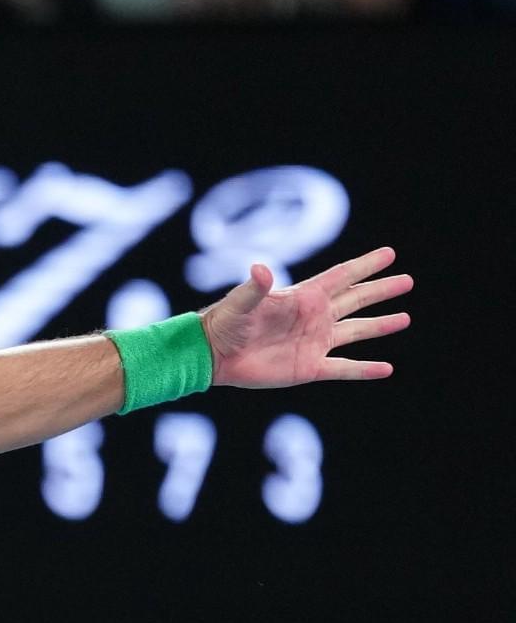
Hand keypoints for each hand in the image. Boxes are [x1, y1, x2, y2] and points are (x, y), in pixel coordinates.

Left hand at [200, 246, 411, 387]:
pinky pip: (345, 368)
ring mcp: (314, 342)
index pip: (341, 277)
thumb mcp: (240, 302)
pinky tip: (386, 368)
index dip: (365, 265)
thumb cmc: (225, 323)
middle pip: (355, 300)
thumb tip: (261, 269)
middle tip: (407, 280)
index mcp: (303, 297)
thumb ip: (255, 287)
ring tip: (405, 318)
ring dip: (380, 325)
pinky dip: (365, 369)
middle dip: (380, 290)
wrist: (214, 355)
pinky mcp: (310, 367)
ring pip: (356, 331)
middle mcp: (314, 317)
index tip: (389, 253)